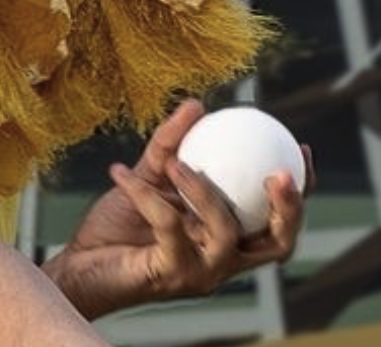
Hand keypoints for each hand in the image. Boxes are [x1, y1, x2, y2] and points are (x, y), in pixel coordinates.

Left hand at [42, 100, 312, 319]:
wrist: (80, 266)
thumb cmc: (120, 225)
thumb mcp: (150, 178)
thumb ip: (172, 146)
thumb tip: (197, 104)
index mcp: (229, 238)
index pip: (278, 223)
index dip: (299, 192)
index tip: (299, 148)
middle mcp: (224, 261)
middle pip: (278, 244)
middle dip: (288, 208)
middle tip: (276, 172)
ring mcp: (201, 273)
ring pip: (225, 232)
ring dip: (203, 192)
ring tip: (177, 164)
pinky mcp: (170, 276)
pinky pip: (167, 226)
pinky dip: (144, 194)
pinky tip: (119, 172)